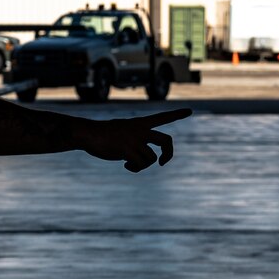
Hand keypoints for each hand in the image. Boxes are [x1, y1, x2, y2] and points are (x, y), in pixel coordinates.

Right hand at [75, 108, 192, 171]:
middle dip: (169, 154)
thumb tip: (141, 154)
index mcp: (139, 123)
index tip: (189, 110)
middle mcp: (140, 130)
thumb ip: (134, 138)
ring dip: (142, 165)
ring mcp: (135, 140)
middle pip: (166, 141)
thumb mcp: (121, 131)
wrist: (88, 133)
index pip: (161, 117)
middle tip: (163, 162)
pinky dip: (134, 168)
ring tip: (130, 164)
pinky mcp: (128, 150)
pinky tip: (125, 166)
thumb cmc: (102, 133)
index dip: (176, 115)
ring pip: (151, 159)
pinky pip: (140, 164)